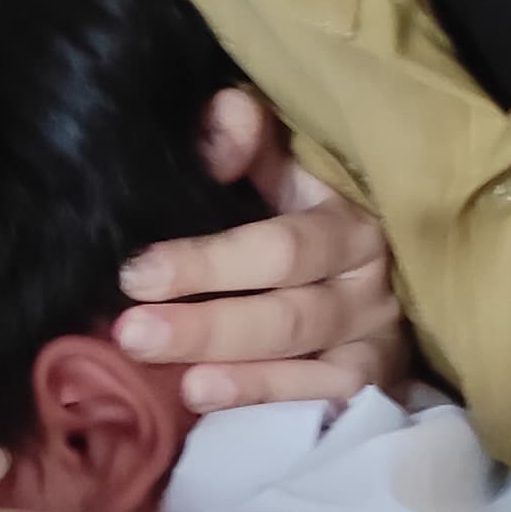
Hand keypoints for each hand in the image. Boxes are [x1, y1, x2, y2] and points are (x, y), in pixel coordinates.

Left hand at [114, 89, 405, 409]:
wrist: (376, 274)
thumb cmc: (306, 215)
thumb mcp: (284, 170)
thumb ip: (250, 142)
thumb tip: (223, 112)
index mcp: (346, 219)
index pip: (280, 247)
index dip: (209, 264)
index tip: (138, 274)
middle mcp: (368, 281)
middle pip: (288, 313)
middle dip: (207, 326)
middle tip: (134, 334)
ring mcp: (375, 337)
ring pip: (306, 360)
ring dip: (237, 374)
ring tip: (174, 380)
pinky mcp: (374, 384)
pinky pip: (325, 399)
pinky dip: (270, 400)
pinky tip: (210, 399)